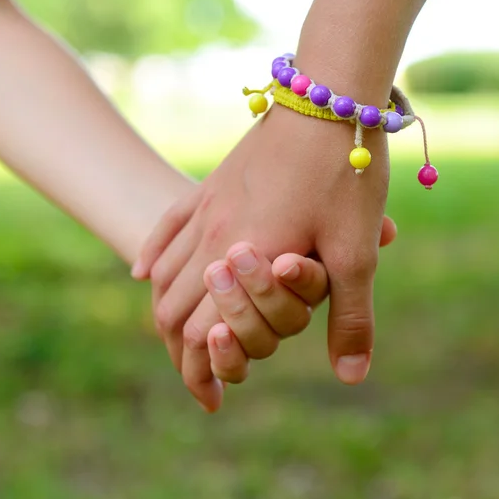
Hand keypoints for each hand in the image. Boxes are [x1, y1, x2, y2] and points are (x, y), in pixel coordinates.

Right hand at [133, 104, 389, 408]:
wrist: (326, 97)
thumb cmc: (345, 176)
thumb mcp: (356, 253)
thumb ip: (349, 318)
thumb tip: (350, 377)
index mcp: (244, 261)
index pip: (201, 334)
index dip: (201, 374)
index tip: (210, 400)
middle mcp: (213, 238)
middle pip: (172, 309)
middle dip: (179, 351)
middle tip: (195, 376)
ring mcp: (206, 208)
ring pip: (164, 272)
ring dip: (165, 309)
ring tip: (175, 336)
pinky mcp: (210, 185)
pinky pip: (165, 226)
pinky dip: (151, 256)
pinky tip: (142, 272)